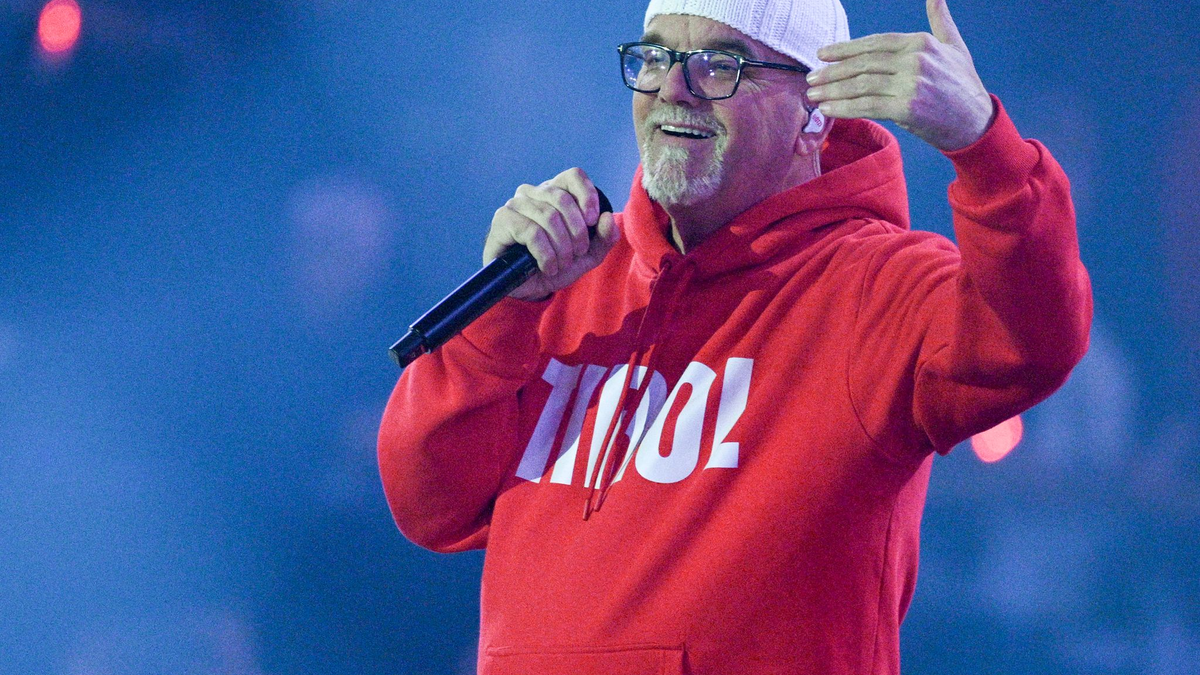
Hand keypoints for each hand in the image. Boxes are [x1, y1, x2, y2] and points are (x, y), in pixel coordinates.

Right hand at [485, 167, 620, 301]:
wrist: (529, 288)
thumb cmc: (557, 265)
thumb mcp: (588, 255)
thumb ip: (604, 237)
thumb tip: (608, 217)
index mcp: (555, 192)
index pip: (573, 176)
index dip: (587, 196)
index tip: (593, 221)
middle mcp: (533, 192)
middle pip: (563, 199)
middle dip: (577, 232)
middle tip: (577, 254)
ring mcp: (516, 204)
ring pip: (548, 217)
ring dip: (561, 247)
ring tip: (561, 265)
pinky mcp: (503, 220)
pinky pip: (531, 232)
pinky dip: (545, 254)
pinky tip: (547, 267)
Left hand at [805, 0, 995, 150]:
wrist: (976, 122)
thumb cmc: (962, 84)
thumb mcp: (954, 46)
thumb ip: (940, 20)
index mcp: (921, 43)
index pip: (874, 43)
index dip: (845, 48)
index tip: (822, 54)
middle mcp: (915, 60)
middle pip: (863, 63)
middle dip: (832, 71)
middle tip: (810, 78)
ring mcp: (911, 84)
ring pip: (862, 84)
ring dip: (833, 90)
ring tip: (813, 95)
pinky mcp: (907, 108)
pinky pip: (868, 106)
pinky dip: (845, 108)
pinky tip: (828, 109)